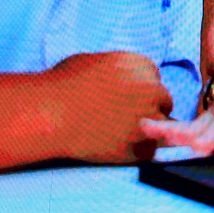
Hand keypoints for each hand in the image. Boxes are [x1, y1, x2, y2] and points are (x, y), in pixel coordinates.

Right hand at [43, 52, 173, 163]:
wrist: (49, 114)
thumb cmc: (62, 86)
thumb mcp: (94, 61)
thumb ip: (119, 69)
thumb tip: (125, 79)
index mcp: (141, 66)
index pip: (155, 78)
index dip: (141, 89)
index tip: (128, 97)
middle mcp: (151, 90)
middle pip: (163, 100)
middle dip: (149, 107)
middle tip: (126, 116)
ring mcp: (148, 119)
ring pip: (162, 126)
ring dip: (148, 130)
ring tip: (122, 132)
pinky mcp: (140, 146)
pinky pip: (150, 151)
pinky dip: (138, 151)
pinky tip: (119, 147)